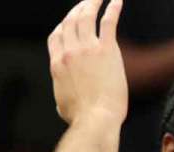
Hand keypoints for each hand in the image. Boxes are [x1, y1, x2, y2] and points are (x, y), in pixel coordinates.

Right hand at [49, 0, 127, 123]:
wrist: (96, 119)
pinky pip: (108, 22)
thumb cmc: (82, 118)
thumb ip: (62, 96)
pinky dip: (112, 8)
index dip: (62, 26)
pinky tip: (117, 0)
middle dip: (76, 9)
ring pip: (86, 16)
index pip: (56, 37)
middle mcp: (69, 52)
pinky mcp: (106, 50)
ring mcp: (87, 49)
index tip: (69, 21)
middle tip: (86, 3)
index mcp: (57, 64)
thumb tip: (62, 101)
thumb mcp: (63, 106)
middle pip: (70, 22)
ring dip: (91, 3)